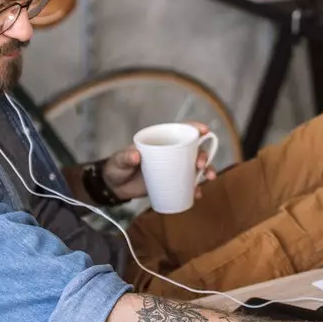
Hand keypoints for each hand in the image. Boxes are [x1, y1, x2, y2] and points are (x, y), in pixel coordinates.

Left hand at [99, 122, 218, 201]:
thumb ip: (126, 156)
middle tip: (201, 164)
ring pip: (194, 167)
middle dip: (203, 154)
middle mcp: (170, 153)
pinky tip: (198, 193)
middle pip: (193, 150)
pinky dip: (195, 188)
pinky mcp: (171, 183)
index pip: (179, 131)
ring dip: (206, 171)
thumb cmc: (117, 167)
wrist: (114, 187)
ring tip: (208, 178)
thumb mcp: (120, 160)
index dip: (194, 128)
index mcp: (160, 141)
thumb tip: (135, 155)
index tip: (204, 130)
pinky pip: (187, 185)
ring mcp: (172, 169)